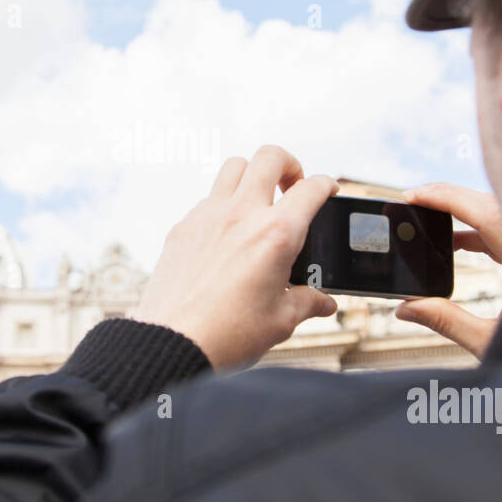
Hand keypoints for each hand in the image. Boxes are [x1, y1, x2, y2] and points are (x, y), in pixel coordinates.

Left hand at [130, 145, 339, 370]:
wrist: (173, 344)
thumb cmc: (228, 335)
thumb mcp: (281, 321)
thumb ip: (307, 303)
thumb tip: (322, 302)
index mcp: (276, 235)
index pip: (310, 188)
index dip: (327, 185)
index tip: (328, 191)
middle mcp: (242, 215)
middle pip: (269, 157)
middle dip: (289, 165)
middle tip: (293, 187)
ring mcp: (208, 217)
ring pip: (234, 167)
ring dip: (253, 175)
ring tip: (260, 201)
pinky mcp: (183, 227)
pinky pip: (208, 198)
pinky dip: (224, 203)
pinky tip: (228, 233)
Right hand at [394, 183, 501, 358]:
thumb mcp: (496, 340)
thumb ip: (449, 321)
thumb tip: (407, 308)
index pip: (479, 210)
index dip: (442, 197)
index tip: (411, 195)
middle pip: (488, 204)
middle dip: (447, 200)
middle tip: (413, 202)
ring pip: (499, 215)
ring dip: (463, 215)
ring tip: (431, 228)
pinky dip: (480, 230)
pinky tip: (458, 244)